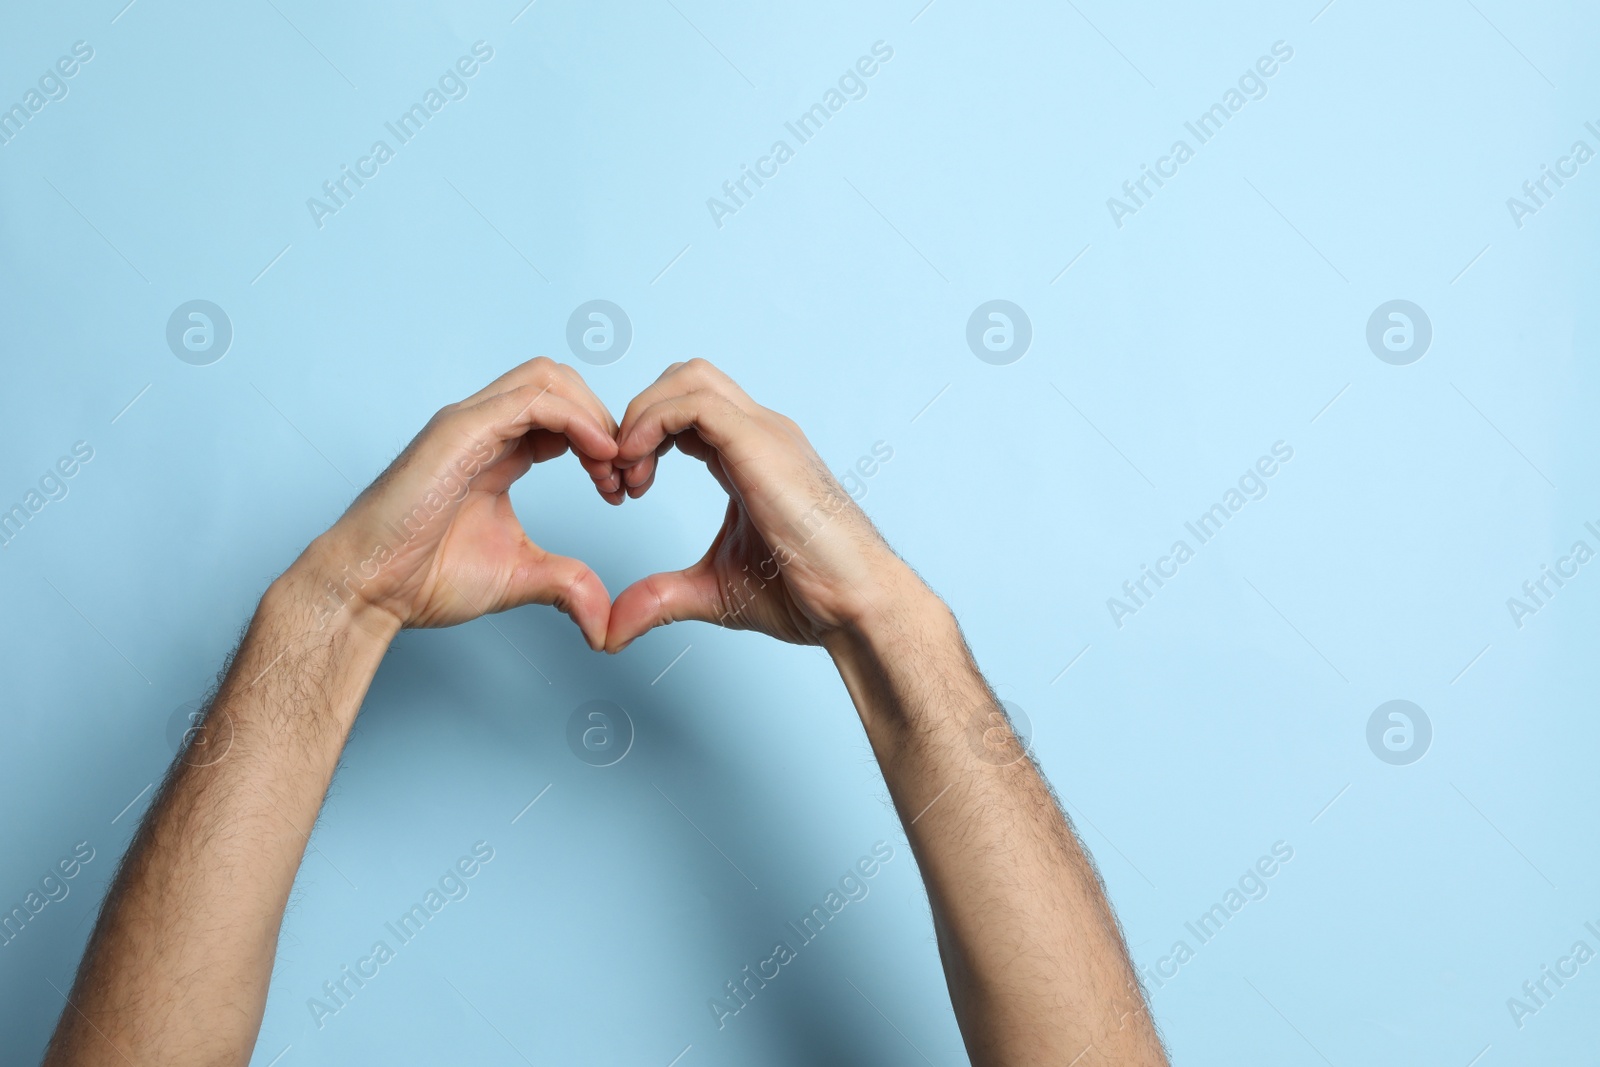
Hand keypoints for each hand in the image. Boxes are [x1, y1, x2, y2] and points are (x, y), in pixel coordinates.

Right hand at [294, 358, 622, 646]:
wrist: (369, 589)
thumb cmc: (425, 579)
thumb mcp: (520, 575)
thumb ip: (566, 584)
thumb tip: (603, 621)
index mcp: (498, 451)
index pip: (563, 414)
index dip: (602, 440)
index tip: (621, 487)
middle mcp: (483, 427)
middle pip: (560, 382)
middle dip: (603, 418)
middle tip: (623, 473)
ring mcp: (469, 424)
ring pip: (547, 378)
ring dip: (593, 413)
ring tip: (612, 464)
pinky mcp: (459, 431)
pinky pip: (530, 401)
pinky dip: (575, 419)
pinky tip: (598, 455)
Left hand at [603, 359, 913, 649]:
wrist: (855, 606)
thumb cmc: (805, 597)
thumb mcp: (711, 592)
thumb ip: (660, 598)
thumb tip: (612, 630)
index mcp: (749, 456)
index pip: (686, 411)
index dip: (643, 437)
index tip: (623, 489)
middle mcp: (759, 433)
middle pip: (685, 378)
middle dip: (638, 415)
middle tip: (620, 476)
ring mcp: (764, 433)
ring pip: (688, 378)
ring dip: (642, 416)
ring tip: (627, 473)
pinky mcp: (761, 446)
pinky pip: (694, 405)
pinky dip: (652, 424)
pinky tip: (637, 468)